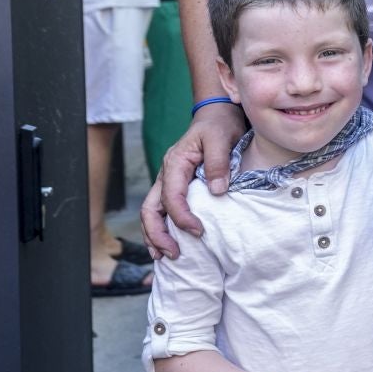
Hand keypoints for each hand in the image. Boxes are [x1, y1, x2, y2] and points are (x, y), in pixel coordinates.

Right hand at [144, 100, 247, 257]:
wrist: (217, 115)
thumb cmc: (220, 125)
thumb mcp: (221, 138)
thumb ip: (219, 162)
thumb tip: (218, 190)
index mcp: (175, 162)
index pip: (171, 196)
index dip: (181, 217)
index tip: (199, 232)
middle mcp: (166, 173)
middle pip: (151, 209)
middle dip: (158, 234)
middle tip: (174, 254)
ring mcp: (168, 180)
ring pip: (151, 212)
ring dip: (155, 235)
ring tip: (165, 256)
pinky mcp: (176, 185)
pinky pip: (162, 209)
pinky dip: (162, 227)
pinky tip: (168, 243)